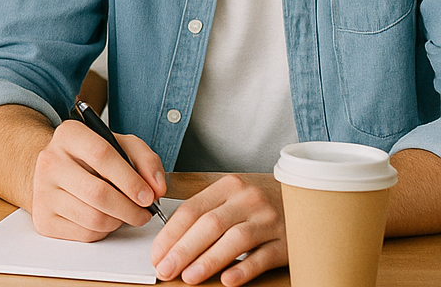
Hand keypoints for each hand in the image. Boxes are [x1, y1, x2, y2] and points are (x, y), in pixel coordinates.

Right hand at [29, 118, 165, 240]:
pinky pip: (85, 234)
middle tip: (143, 212)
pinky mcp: (44, 218)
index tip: (149, 196)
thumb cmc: (94, 160)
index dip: (131, 179)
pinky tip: (104, 218)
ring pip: (93, 218)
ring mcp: (42, 191)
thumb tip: (157, 188)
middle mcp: (49, 160)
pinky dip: (103, 231)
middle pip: (98, 193)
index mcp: (69, 135)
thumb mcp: (121, 147)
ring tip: (124, 213)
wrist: (58, 172)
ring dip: (119, 221)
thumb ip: (145, 160)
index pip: (101, 155)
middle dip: (130, 208)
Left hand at [151, 173, 284, 285]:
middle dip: (183, 250)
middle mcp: (248, 200)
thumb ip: (205, 209)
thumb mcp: (232, 195)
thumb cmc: (260, 201)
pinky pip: (263, 257)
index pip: (192, 210)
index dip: (170, 234)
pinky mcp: (287, 243)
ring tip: (188, 277)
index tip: (156, 253)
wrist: (307, 199)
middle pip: (209, 225)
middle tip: (165, 269)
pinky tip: (227, 280)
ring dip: (208, 260)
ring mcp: (270, 221)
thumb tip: (169, 236)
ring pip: (234, 241)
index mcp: (228, 187)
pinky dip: (244, 269)